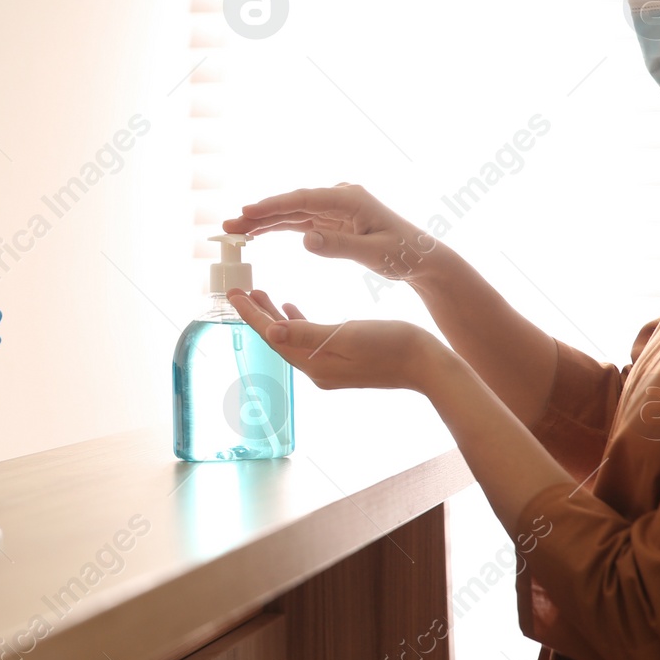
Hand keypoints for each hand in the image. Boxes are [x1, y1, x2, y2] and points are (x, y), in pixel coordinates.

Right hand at [224, 184, 439, 284]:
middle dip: (259, 214)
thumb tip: (305, 240)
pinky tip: (258, 233)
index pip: (303, 200)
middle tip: (228, 226)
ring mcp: (334, 208)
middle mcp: (338, 198)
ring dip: (264, 221)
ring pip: (292, 213)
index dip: (273, 206)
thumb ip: (340, 246)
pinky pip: (299, 222)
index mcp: (349, 199)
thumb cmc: (404, 254)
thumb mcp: (374, 253)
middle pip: (292, 204)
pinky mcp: (332, 221)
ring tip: (234, 231)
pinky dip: (278, 227)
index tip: (247, 212)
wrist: (422, 258)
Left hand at [227, 288, 446, 393]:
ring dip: (274, 316)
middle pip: (277, 338)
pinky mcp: (342, 361)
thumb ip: (306, 333)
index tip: (232, 293)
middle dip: (257, 314)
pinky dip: (297, 321)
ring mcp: (329, 367)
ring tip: (259, 294)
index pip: (273, 336)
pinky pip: (309, 339)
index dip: (251, 314)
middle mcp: (317, 370)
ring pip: (291, 337)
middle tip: (238, 290)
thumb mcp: (346, 336)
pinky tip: (292, 307)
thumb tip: (271, 332)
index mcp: (315, 364)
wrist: (428, 365)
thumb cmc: (391, 345)